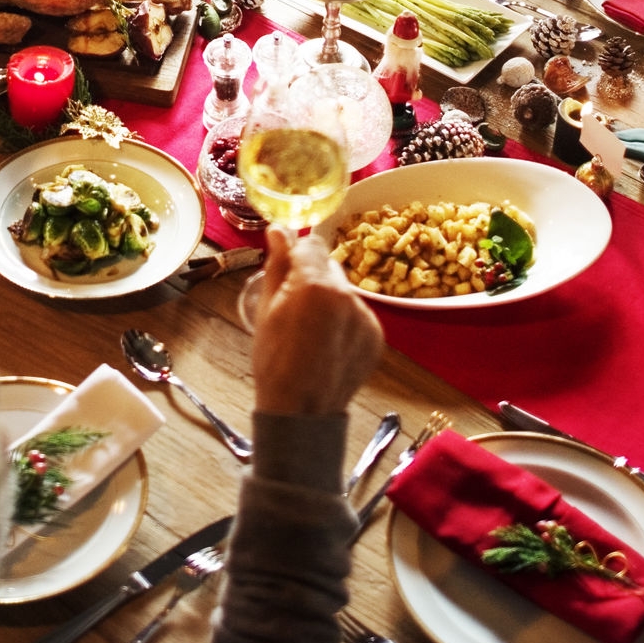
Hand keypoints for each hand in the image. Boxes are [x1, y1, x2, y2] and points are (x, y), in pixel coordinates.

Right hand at [250, 227, 382, 418]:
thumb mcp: (267, 309)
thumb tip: (278, 230)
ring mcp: (365, 316)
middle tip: (295, 307)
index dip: (296, 254)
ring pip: (344, 290)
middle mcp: (346, 295)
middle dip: (312, 277)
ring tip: (312, 331)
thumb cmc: (275, 362)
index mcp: (314, 285)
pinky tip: (328, 343)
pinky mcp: (376, 334)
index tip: (286, 266)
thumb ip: (277, 265)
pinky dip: (345, 321)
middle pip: (329, 266)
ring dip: (330, 299)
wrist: (302, 412)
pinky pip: (358, 314)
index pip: (310, 244)